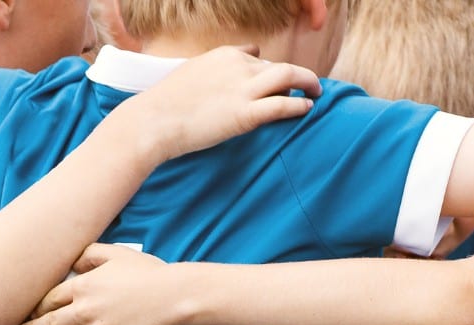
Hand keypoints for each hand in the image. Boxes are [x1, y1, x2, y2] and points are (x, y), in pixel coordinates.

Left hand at [16, 244, 183, 324]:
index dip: (35, 308)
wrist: (174, 298)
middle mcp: (85, 310)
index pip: (49, 299)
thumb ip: (90, 254)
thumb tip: (73, 261)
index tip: (28, 315)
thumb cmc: (149, 273)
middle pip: (49, 323)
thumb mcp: (117, 254)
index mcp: (83, 286)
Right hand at [124, 46, 318, 163]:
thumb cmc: (167, 103)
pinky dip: (299, 105)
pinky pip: (282, 105)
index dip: (273, 70)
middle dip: (297, 77)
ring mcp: (243, 88)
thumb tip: (221, 78)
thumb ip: (213, 72)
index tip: (282, 80)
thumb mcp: (192, 76)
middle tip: (311, 87)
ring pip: (288, 76)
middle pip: (277, 68)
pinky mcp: (246, 114)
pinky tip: (308, 108)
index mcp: (224, 55)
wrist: (155, 119)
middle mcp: (238, 66)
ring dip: (308, 82)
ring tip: (317, 93)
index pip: (258, 58)